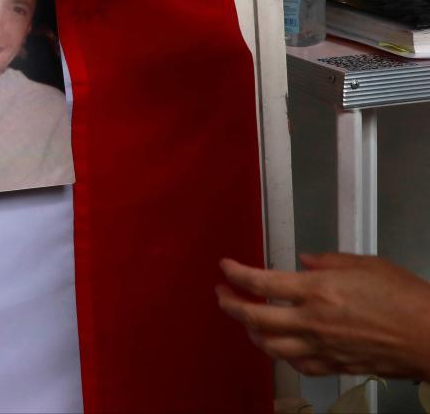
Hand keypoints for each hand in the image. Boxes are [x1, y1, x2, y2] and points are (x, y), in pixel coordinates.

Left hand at [216, 253, 429, 379]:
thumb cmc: (405, 298)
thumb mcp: (365, 264)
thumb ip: (329, 261)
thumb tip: (307, 260)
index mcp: (317, 290)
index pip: (261, 282)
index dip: (236, 274)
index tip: (226, 267)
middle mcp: (312, 321)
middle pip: (254, 317)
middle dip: (230, 305)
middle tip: (222, 294)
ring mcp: (321, 347)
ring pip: (269, 346)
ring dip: (251, 331)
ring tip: (246, 320)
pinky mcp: (334, 365)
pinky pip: (297, 365)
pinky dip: (282, 354)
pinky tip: (280, 345)